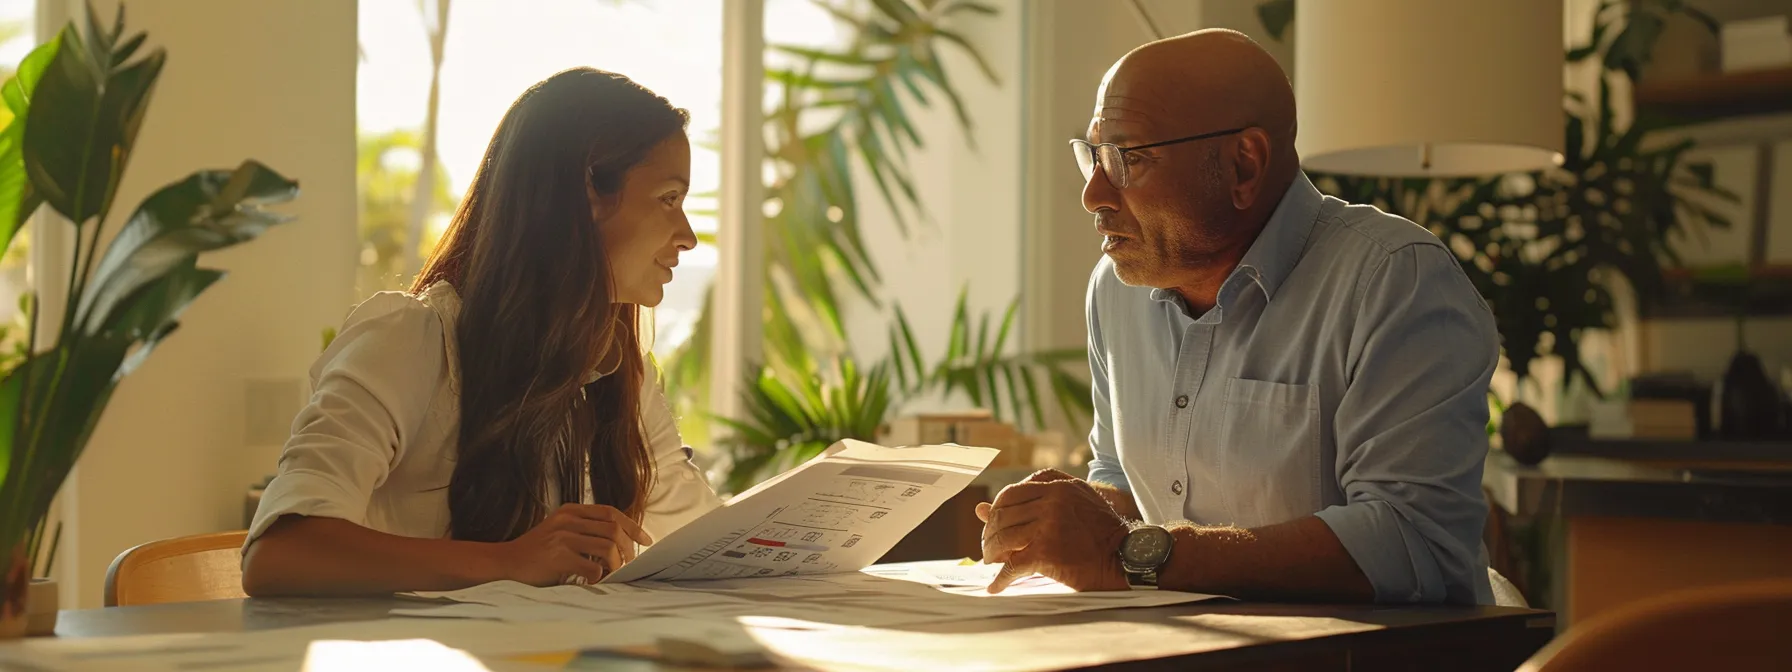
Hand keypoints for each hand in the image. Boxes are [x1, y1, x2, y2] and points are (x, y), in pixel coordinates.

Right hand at [497, 504, 653, 585]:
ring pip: (607, 548)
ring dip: (616, 564)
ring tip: (612, 573)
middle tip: (629, 563)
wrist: (506, 562)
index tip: (646, 540)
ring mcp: (562, 537)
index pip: (611, 512)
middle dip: (628, 548)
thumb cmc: (538, 551)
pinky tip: (593, 580)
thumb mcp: (561, 530)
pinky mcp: (558, 557)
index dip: (632, 526)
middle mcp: (567, 520)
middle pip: (614, 529)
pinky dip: (599, 576)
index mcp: (571, 511)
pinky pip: (592, 567)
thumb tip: (622, 542)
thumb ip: (586, 530)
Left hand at [976, 470, 1129, 593]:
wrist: (1126, 556)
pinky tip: (996, 586)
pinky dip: (1000, 579)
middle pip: (1002, 515)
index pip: (1010, 493)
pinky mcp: (1046, 552)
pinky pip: (1012, 566)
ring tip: (992, 562)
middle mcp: (1051, 501)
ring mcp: (1048, 525)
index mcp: (1057, 486)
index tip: (995, 525)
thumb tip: (979, 509)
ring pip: (1003, 538)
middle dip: (990, 534)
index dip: (997, 511)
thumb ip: (1031, 501)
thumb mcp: (1071, 503)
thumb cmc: (1099, 531)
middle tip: (990, 547)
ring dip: (991, 553)